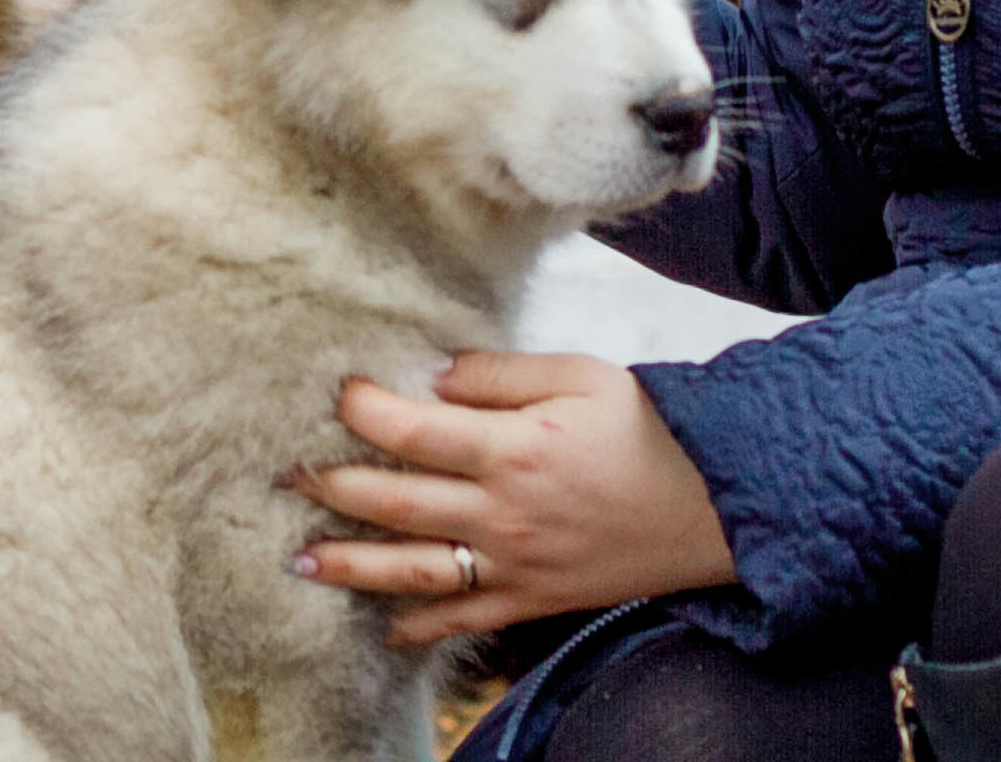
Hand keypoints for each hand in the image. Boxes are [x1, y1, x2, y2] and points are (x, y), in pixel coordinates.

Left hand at [287, 352, 736, 645]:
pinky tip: (380, 623)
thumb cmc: (649, 426)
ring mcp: (514, 564)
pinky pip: (463, 619)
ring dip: (350, 565)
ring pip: (412, 569)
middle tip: (285, 473)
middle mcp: (503, 513)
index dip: (363, 409)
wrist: (715, 505)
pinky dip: (417, 626)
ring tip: (300, 558)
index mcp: (514, 448)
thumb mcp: (580, 374)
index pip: (412, 431)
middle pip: (395, 502)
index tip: (337, 391)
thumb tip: (431, 376)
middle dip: (332, 485)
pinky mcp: (532, 598)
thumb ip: (499, 373)